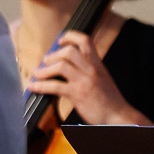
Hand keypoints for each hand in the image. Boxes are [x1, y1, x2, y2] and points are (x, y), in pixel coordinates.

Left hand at [28, 31, 148, 125]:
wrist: (119, 116)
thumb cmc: (110, 101)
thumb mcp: (102, 79)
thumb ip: (88, 71)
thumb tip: (70, 68)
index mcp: (98, 64)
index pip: (85, 41)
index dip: (71, 36)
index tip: (60, 40)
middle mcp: (91, 69)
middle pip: (69, 51)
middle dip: (54, 55)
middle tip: (46, 61)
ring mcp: (84, 81)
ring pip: (61, 65)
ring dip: (45, 69)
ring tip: (37, 74)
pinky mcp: (78, 94)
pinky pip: (55, 86)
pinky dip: (41, 86)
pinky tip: (34, 87)